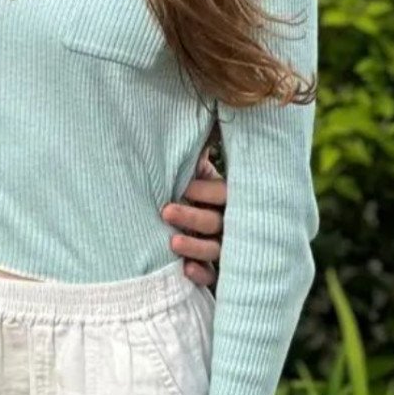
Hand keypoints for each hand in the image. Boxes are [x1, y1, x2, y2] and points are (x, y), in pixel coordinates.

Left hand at [161, 151, 226, 288]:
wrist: (173, 211)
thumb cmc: (185, 183)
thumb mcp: (192, 166)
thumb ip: (194, 151)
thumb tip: (196, 119)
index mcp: (225, 195)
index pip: (224, 194)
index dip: (207, 192)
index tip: (185, 187)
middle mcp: (228, 221)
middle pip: (217, 222)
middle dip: (192, 217)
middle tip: (165, 211)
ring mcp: (222, 246)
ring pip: (215, 249)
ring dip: (196, 246)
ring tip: (172, 242)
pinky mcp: (214, 268)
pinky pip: (213, 276)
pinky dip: (201, 273)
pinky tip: (185, 269)